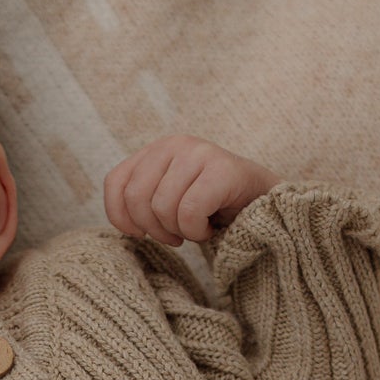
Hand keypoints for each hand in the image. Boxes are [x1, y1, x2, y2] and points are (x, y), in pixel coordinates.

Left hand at [103, 134, 276, 246]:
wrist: (263, 203)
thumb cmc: (213, 206)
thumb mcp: (170, 198)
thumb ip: (143, 200)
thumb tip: (124, 223)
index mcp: (156, 150)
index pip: (115, 182)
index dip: (120, 216)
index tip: (140, 234)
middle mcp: (175, 144)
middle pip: (136, 198)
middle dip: (154, 228)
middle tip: (176, 236)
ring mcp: (199, 152)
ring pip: (162, 207)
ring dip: (180, 231)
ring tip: (198, 226)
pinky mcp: (222, 169)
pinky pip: (189, 212)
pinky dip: (197, 231)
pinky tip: (210, 226)